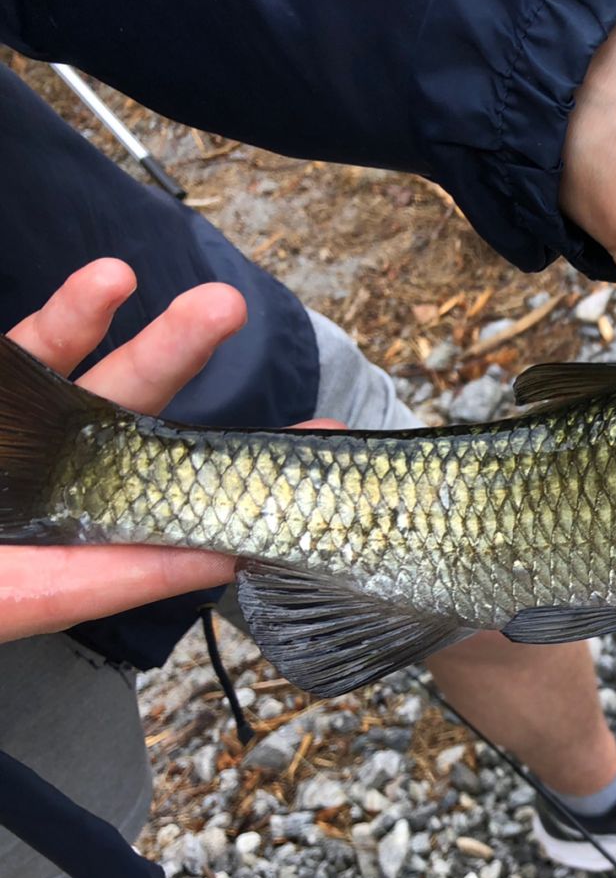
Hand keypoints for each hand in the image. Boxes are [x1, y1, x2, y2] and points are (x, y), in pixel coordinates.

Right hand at [0, 260, 245, 642]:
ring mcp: (13, 440)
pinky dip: (68, 317)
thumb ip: (110, 577)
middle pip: (142, 428)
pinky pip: (20, 357)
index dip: (248, 478)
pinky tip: (109, 284)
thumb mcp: (24, 593)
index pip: (177, 511)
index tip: (322, 442)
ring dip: (153, 339)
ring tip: (217, 305)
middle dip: (202, 383)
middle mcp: (52, 490)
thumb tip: (221, 559)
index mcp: (74, 546)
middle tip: (267, 351)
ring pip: (90, 378)